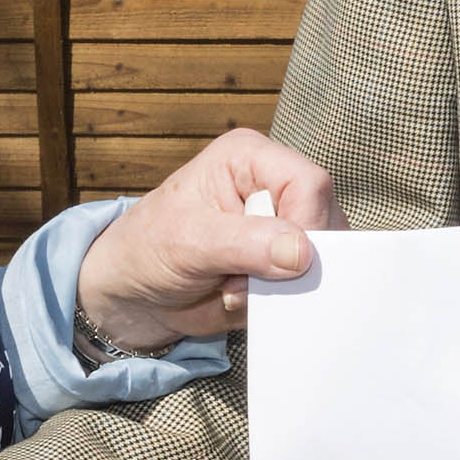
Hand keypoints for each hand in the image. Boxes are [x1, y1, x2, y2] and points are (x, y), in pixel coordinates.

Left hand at [75, 127, 344, 351]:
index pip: (309, 183)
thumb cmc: (148, 248)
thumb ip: (245, 244)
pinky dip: (281, 301)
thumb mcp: (188, 241)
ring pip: (322, 259)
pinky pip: (306, 286)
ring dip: (284, 286)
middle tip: (241, 280)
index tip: (283, 265)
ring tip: (235, 288)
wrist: (134, 292)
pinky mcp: (283, 262)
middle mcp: (273, 186)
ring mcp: (282, 226)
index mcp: (250, 158)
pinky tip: (244, 299)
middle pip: (326, 220)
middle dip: (292, 263)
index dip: (307, 226)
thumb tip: (302, 252)